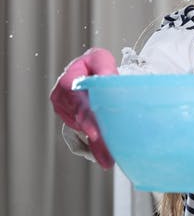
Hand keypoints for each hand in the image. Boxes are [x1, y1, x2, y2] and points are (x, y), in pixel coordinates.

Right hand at [50, 48, 117, 168]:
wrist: (91, 70)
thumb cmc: (96, 65)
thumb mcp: (101, 60)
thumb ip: (104, 68)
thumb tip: (107, 78)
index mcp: (68, 81)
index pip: (76, 101)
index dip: (86, 117)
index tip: (95, 132)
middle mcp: (62, 98)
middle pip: (80, 119)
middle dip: (94, 136)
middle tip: (106, 155)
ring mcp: (65, 111)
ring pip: (82, 129)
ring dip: (96, 142)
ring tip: (110, 155)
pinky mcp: (71, 121)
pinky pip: (83, 134)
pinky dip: (95, 145)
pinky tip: (106, 155)